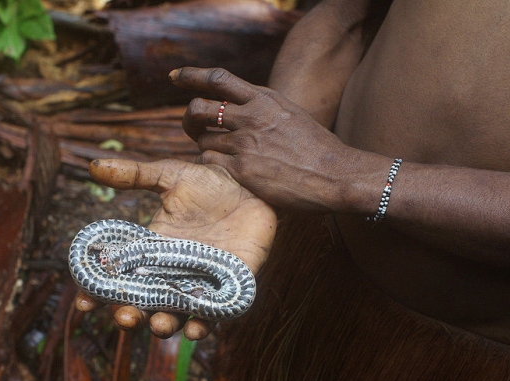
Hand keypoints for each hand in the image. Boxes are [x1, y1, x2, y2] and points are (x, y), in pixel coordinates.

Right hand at [75, 158, 275, 339]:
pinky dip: (203, 326)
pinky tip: (194, 330)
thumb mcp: (170, 175)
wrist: (253, 187)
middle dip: (130, 316)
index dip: (99, 293)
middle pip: (144, 305)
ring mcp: (200, 284)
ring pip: (176, 316)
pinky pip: (213, 316)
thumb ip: (135, 174)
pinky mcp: (229, 289)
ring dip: (163, 326)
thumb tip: (95, 165)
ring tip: (157, 325)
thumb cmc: (210, 183)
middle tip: (123, 317)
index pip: (120, 277)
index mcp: (152, 252)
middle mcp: (172, 274)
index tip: (83, 302)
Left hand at [171, 67, 363, 213]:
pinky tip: (222, 170)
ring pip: (202, 139)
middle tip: (191, 127)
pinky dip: (210, 165)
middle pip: (199, 108)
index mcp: (264, 99)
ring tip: (218, 154)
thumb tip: (243, 107)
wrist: (335, 175)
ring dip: (204, 146)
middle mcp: (251, 117)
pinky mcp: (242, 170)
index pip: (218, 79)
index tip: (175, 77)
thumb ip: (263, 109)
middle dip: (189, 118)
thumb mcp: (290, 114)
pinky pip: (209, 162)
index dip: (191, 76)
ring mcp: (245, 143)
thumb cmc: (316, 148)